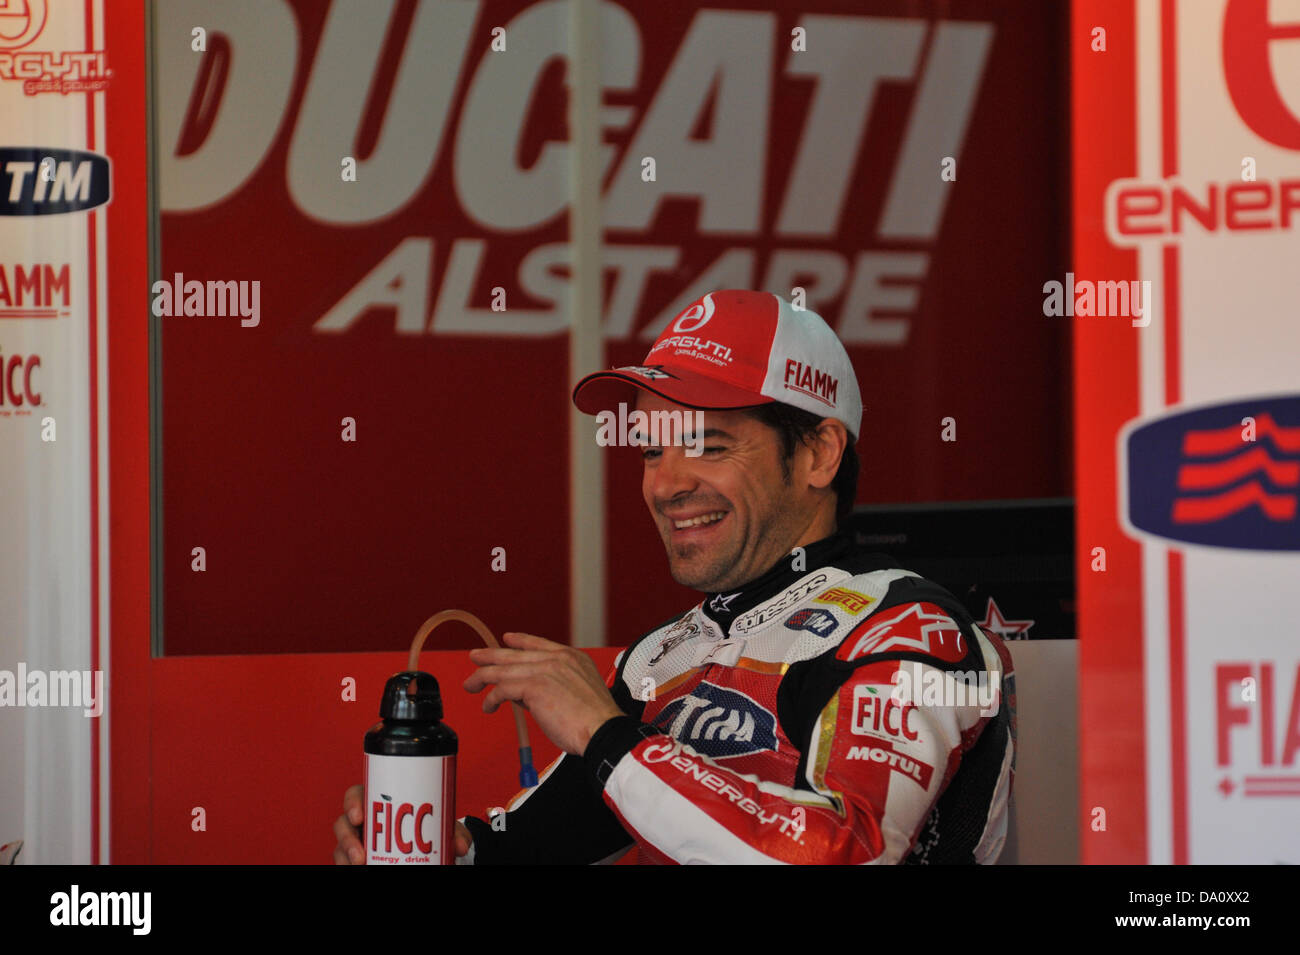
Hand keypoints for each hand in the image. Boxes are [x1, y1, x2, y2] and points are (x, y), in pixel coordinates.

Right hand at [332, 783, 472, 862]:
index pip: (356, 794)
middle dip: (347, 837)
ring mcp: (357, 842)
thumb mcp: (441, 827)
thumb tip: (460, 845)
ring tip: (359, 865)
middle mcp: (363, 822)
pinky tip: (353, 870)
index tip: (359, 815)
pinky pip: (344, 862)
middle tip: (360, 853)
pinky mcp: (356, 859)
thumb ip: (454, 833)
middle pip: (343, 823)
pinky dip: (345, 865)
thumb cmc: (428, 830)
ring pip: (340, 846)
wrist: (429, 851)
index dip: (352, 802)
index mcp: (378, 803)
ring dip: (345, 856)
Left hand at [464, 632, 624, 755]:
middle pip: (516, 654)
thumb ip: (555, 685)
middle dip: (491, 656)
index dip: (519, 641)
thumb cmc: (595, 720)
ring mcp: (545, 670)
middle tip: (476, 657)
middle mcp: (557, 659)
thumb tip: (527, 693)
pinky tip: (488, 706)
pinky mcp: (533, 687)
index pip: (539, 643)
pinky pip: (503, 689)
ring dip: (483, 678)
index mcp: (572, 657)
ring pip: (504, 670)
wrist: (602, 729)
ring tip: (471, 684)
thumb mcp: (579, 690)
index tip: (507, 639)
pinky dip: (492, 698)